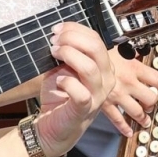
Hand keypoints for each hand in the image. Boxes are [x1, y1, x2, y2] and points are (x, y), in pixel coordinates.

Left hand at [31, 23, 117, 156]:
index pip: (96, 39)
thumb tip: (60, 34)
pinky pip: (81, 92)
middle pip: (97, 49)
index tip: (57, 30)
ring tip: (54, 55)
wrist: (52, 126)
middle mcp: (105, 79)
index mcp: (103, 67)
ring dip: (68, 56)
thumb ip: (67, 53)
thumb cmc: (60, 97)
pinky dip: (67, 82)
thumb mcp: (64, 68)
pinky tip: (58, 81)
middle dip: (72, 39)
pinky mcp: (85, 109)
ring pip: (90, 68)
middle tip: (55, 41)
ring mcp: (98, 95)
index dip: (75, 30)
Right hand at [103, 55, 157, 135]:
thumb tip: (139, 51)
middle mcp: (129, 83)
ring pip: (137, 112)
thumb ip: (131, 54)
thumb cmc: (99, 52)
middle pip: (151, 98)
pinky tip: (129, 132)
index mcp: (134, 68)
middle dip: (153, 103)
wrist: (80, 59)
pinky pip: (118, 119)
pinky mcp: (106, 104)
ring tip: (146, 121)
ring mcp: (118, 95)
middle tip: (152, 105)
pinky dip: (124, 128)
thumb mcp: (119, 49)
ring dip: (143, 118)